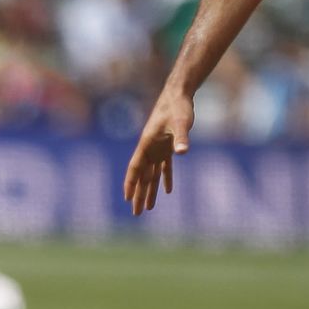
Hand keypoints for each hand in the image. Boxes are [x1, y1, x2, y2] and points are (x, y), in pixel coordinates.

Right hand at [123, 89, 193, 214]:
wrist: (179, 95)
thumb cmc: (178, 107)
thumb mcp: (181, 123)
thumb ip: (181, 138)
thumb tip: (182, 152)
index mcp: (147, 144)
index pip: (135, 168)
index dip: (131, 183)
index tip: (127, 199)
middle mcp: (149, 148)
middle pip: (142, 176)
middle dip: (138, 195)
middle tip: (136, 213)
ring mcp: (157, 148)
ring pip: (151, 174)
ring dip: (149, 190)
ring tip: (148, 208)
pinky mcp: (167, 146)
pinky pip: (164, 167)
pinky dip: (165, 179)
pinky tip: (168, 191)